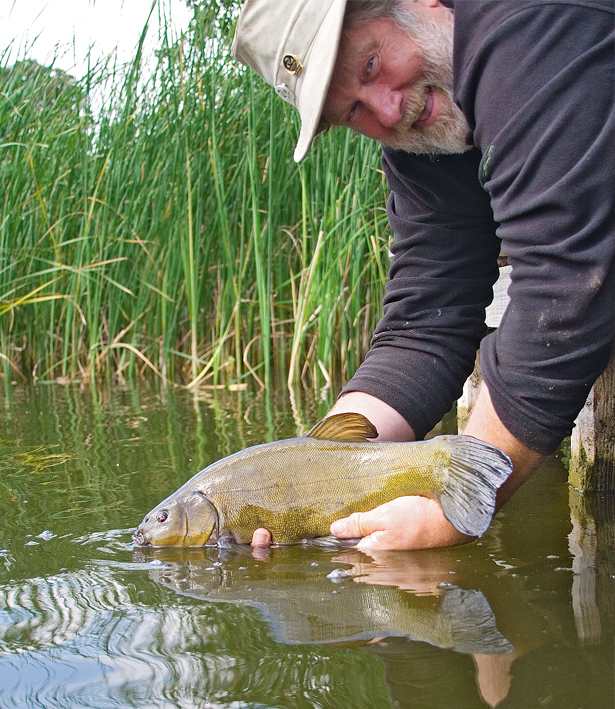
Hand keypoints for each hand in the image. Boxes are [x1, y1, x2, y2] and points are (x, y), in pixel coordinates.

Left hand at [330, 495, 472, 549]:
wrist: (456, 520)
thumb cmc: (421, 516)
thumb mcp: (384, 515)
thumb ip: (359, 524)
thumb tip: (335, 530)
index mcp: (375, 552)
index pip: (348, 547)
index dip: (340, 534)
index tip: (333, 524)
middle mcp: (386, 561)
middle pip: (362, 548)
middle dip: (355, 535)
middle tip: (354, 515)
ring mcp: (399, 560)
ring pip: (377, 546)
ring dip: (373, 534)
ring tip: (374, 516)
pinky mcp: (412, 554)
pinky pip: (392, 545)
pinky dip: (389, 535)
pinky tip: (392, 522)